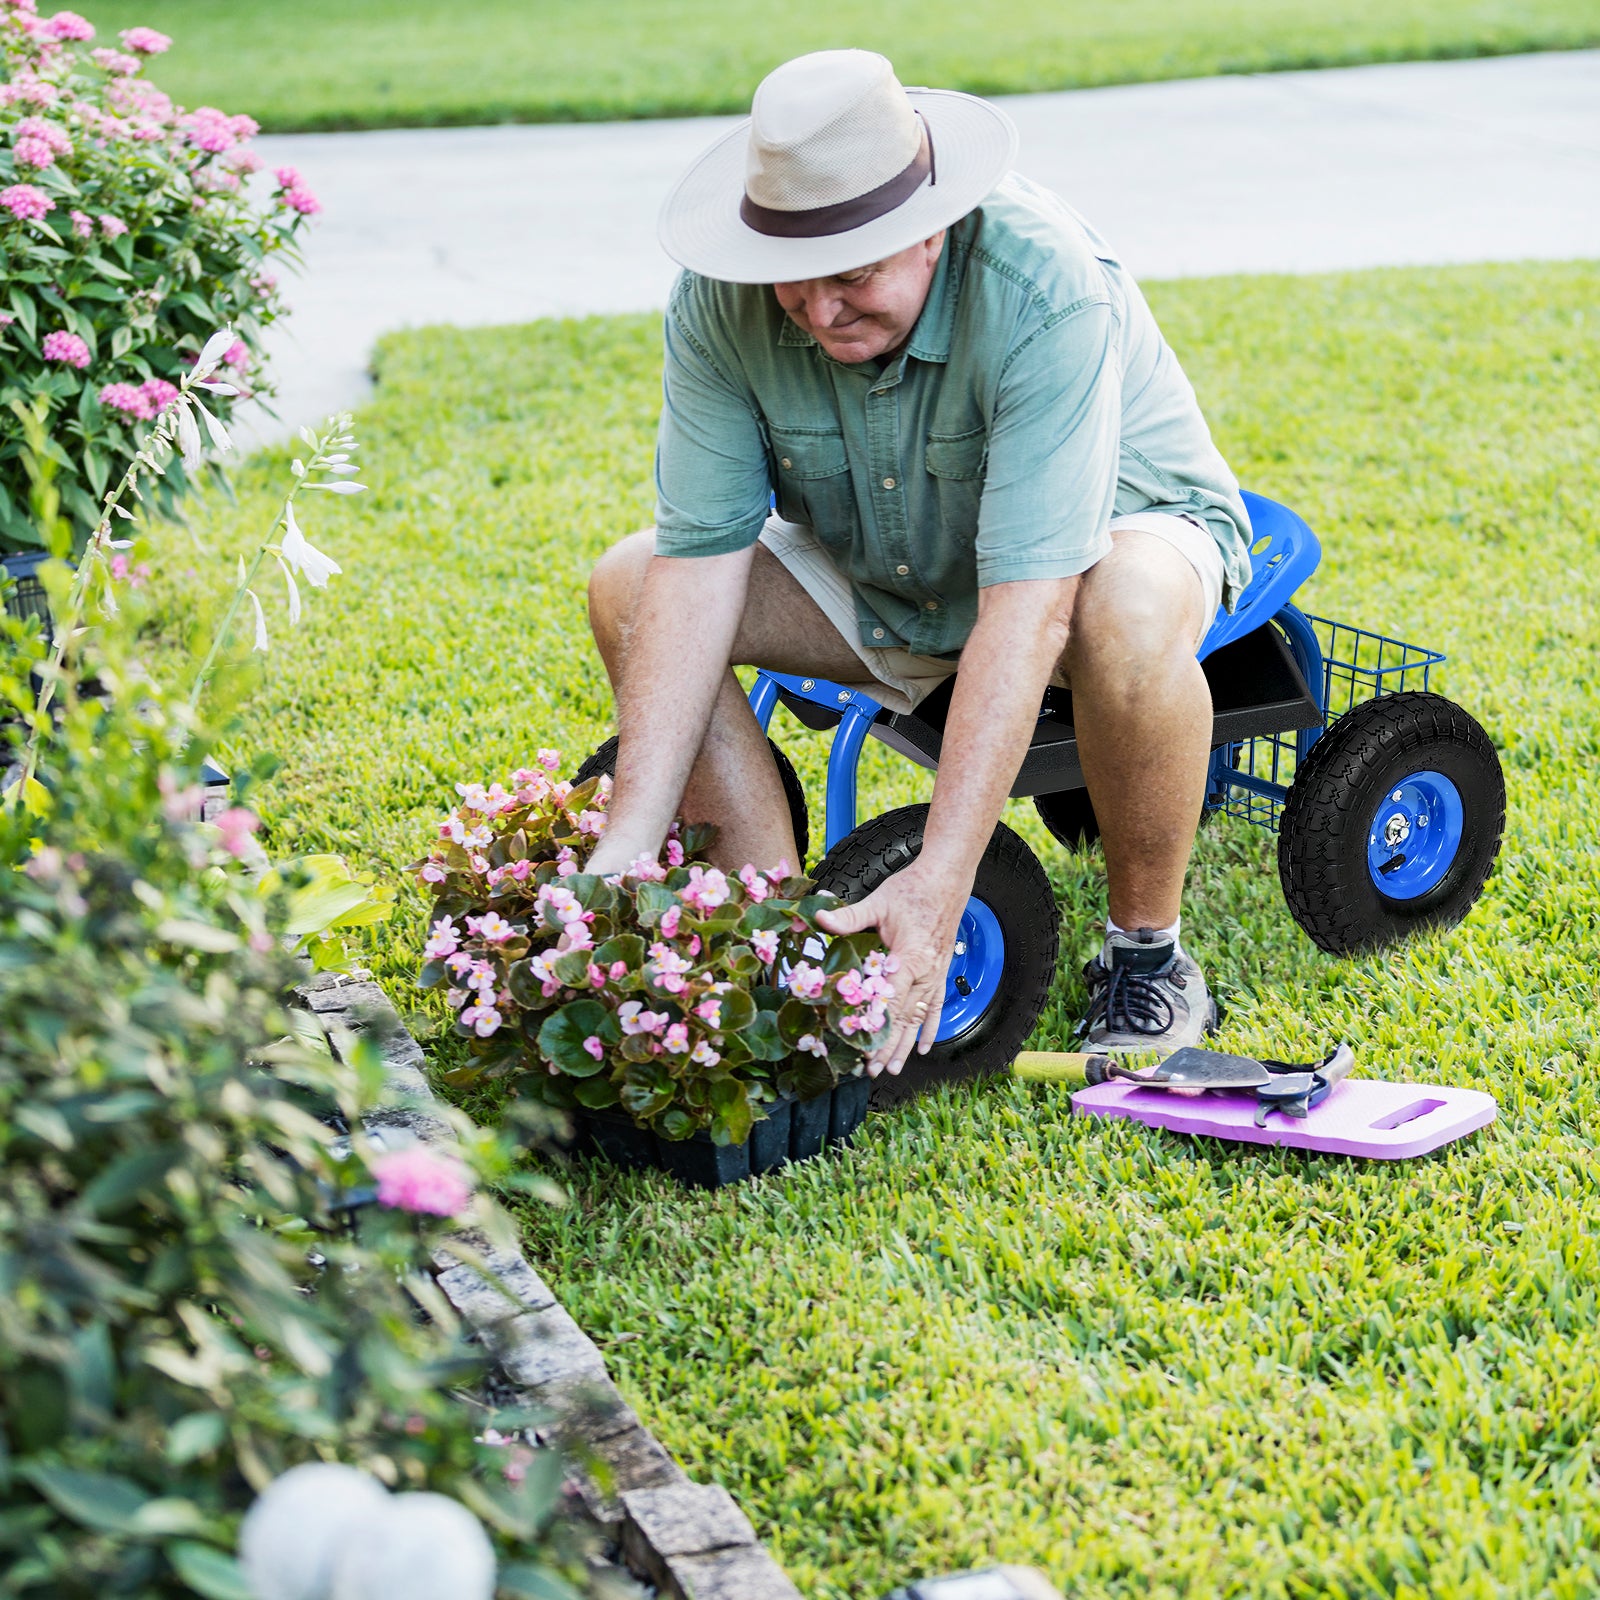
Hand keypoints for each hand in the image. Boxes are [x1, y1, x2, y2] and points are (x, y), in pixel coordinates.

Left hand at [813, 862, 969, 1076]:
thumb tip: (820, 919)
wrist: (946, 880)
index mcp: (909, 957)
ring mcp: (936, 976)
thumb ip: (850, 917)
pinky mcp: (941, 973)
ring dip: (906, 1045)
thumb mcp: (878, 902)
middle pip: (904, 1018)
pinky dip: (931, 1029)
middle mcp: (926, 973)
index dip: (877, 1025)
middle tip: (871, 1070)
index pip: (890, 999)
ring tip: (892, 1069)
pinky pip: (937, 1007)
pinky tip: (924, 1048)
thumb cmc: (913, 890)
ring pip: (920, 1019)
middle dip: (887, 1046)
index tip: (862, 1046)